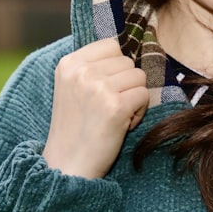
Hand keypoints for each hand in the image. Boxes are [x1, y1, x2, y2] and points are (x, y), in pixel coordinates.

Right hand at [42, 38, 148, 178]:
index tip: (103, 89)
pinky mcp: (115, 106)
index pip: (111, 46)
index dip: (115, 68)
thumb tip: (127, 48)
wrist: (67, 165)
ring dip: (133, 97)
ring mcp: (98, 87)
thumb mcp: (72, 87)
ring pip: (139, 77)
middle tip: (107, 107)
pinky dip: (139, 112)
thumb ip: (93, 66)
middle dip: (125, 84)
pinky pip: (144, 95)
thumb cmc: (75, 127)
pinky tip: (122, 125)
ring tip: (114, 116)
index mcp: (69, 63)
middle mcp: (82, 72)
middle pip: (127, 62)